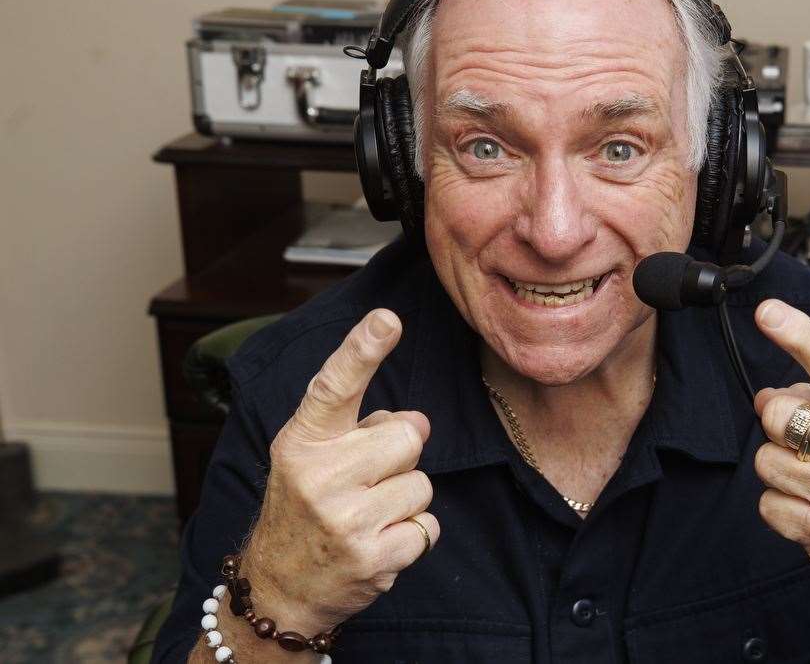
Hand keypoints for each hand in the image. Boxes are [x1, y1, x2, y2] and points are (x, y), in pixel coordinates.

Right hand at [239, 309, 439, 634]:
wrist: (278, 592)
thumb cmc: (305, 510)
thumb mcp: (312, 458)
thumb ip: (360, 428)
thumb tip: (416, 421)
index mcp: (302, 442)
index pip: (335, 387)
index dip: (362, 350)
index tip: (387, 319)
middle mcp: (319, 476)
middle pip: (407, 436)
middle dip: (400, 456)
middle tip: (366, 481)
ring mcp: (345, 520)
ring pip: (422, 484)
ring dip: (406, 500)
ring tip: (369, 516)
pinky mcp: (372, 558)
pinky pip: (429, 526)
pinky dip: (414, 535)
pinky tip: (379, 543)